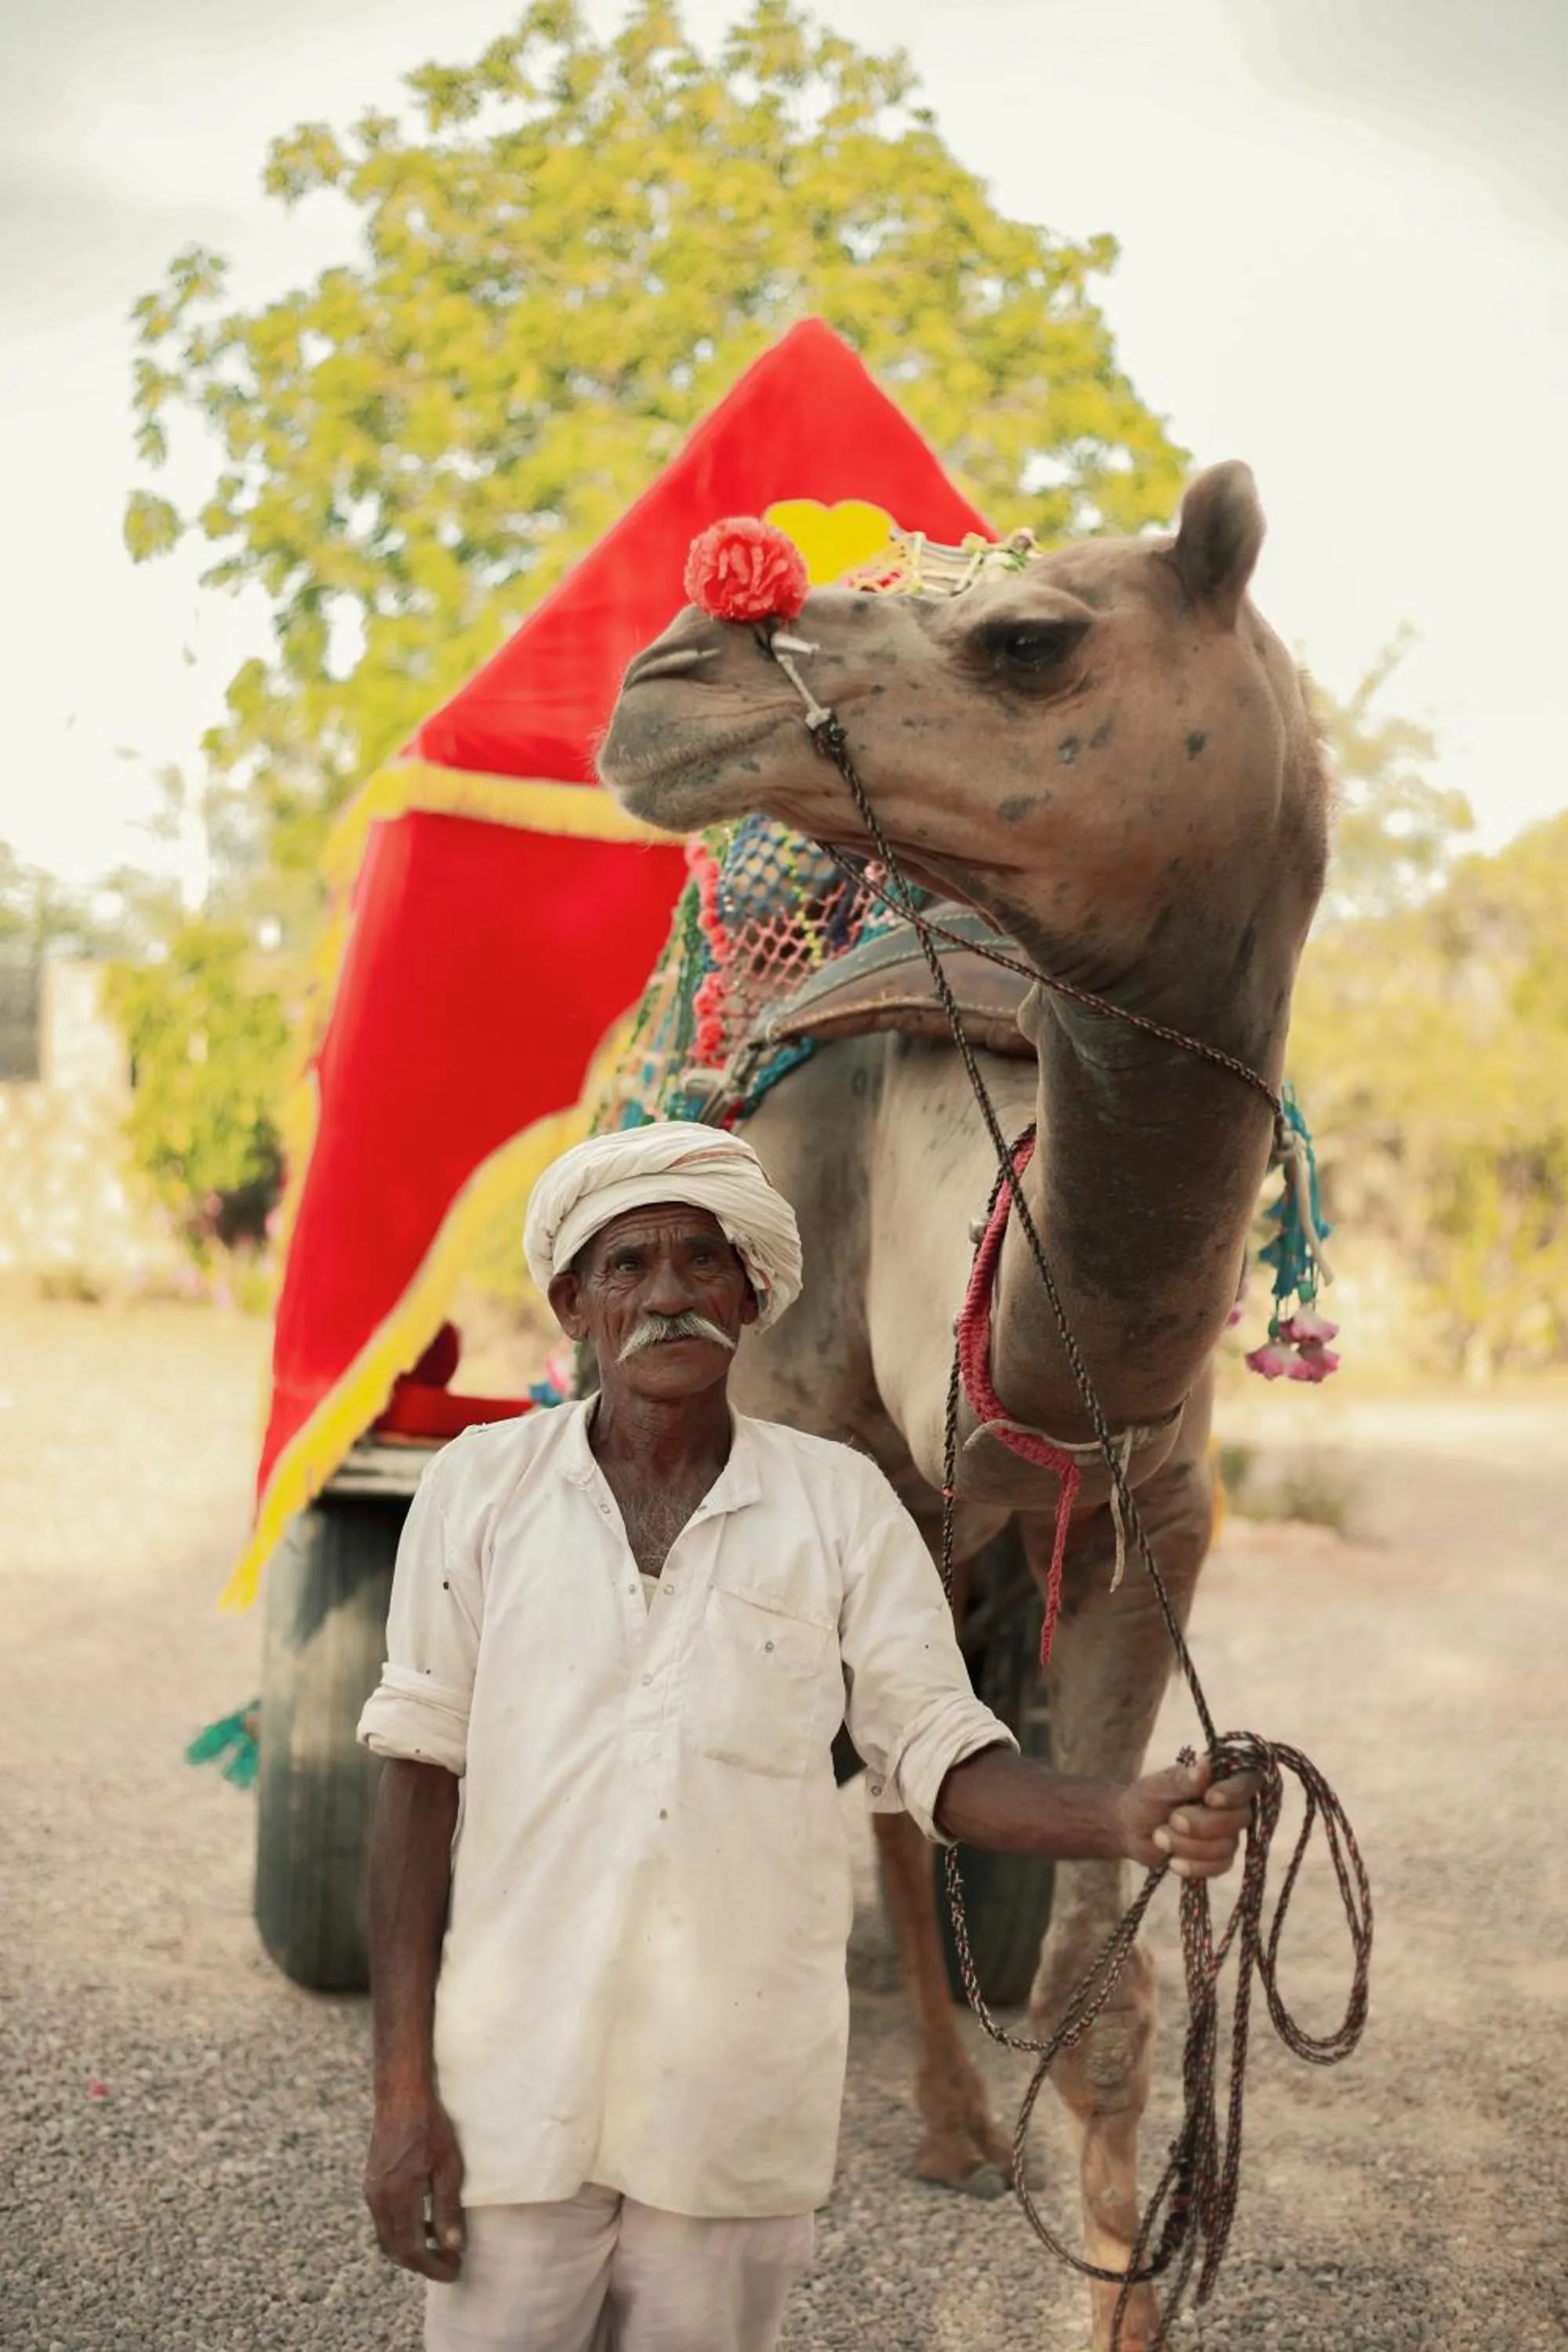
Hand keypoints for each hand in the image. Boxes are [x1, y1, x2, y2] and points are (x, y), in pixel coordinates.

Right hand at [364, 2086, 465, 2280]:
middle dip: (422, 2263)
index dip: (432, 2266)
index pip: (411, 2249)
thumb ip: (448, 2208)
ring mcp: (372, 2190)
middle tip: (449, 2263)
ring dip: (411, 2248)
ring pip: (387, 2236)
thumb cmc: (430, 2125)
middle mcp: (379, 2198)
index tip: (454, 2271)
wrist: (401, 2094)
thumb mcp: (448, 2166)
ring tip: (439, 2244)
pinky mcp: (372, 2182)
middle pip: (395, 2249)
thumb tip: (452, 2245)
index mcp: (398, 2196)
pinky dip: (403, 2229)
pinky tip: (424, 2220)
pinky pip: (384, 2219)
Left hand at [1116, 1754, 1257, 1879]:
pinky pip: (1220, 1867)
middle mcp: (1231, 1805)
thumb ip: (1182, 1779)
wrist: (1130, 1830)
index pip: (1248, 1781)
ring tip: (1160, 1837)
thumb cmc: (1146, 1799)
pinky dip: (1194, 1866)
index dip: (1234, 1792)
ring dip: (1190, 1846)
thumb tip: (1207, 1763)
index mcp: (1221, 1778)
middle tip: (1172, 1820)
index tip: (1209, 1799)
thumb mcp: (1157, 1786)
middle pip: (1239, 1818)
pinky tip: (1173, 1862)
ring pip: (1227, 1846)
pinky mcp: (1219, 1858)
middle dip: (1203, 1824)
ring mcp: (1228, 1833)